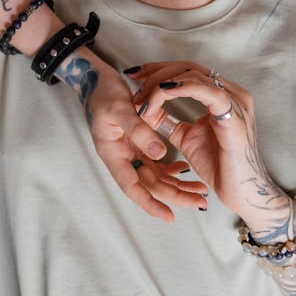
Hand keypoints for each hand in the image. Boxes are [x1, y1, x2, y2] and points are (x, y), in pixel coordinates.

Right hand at [56, 50, 207, 221]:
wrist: (95, 79)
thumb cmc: (103, 92)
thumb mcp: (120, 109)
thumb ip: (140, 131)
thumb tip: (160, 154)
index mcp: (113, 153)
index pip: (133, 187)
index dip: (150, 203)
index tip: (170, 216)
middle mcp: (121, 157)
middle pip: (149, 185)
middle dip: (174, 195)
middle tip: (200, 201)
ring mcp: (129, 152)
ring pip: (155, 176)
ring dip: (176, 184)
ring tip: (199, 191)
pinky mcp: (136, 144)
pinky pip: (154, 163)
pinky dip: (170, 169)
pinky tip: (184, 169)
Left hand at [128, 61, 295, 231]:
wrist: (241, 190)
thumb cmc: (219, 165)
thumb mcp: (185, 137)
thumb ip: (168, 121)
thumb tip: (145, 108)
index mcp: (222, 95)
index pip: (187, 70)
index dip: (159, 69)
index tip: (135, 76)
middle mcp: (231, 91)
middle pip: (187, 66)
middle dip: (156, 72)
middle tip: (134, 82)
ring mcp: (234, 100)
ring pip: (191, 74)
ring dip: (161, 84)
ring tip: (143, 101)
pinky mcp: (233, 112)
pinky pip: (203, 89)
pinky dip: (178, 89)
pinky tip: (159, 95)